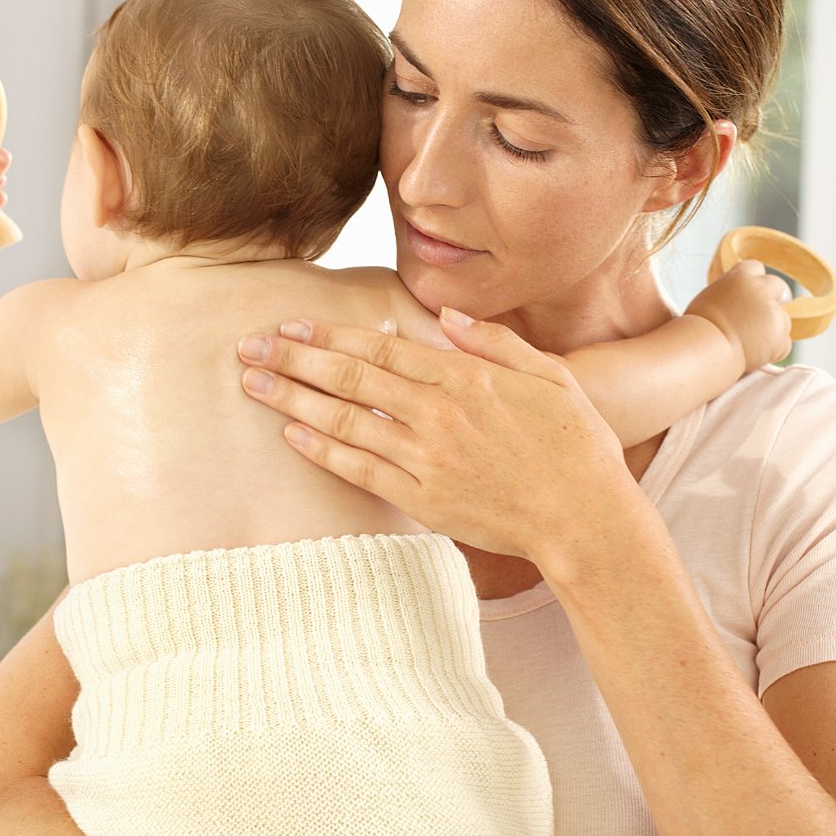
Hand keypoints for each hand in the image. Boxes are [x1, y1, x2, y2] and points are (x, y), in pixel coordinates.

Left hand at [238, 310, 640, 565]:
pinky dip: (324, 451)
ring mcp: (427, 458)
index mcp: (465, 378)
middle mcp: (438, 413)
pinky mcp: (423, 499)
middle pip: (351, 378)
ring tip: (252, 383)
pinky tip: (291, 434)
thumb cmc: (576, 444)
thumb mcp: (550, 375)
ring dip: (294, 399)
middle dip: (294, 360)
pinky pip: (361, 471)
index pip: (381, 347)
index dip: (329, 335)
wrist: (586, 518)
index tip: (291, 325)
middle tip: (249, 346)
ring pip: (346, 420)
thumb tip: (446, 316)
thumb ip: (495, 342)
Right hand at [686, 259, 791, 371]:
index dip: (753, 281)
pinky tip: (751, 354)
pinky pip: (781, 344)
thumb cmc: (697, 328)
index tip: (749, 292)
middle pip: (778, 286)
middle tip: (761, 315)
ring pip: (782, 319)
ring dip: (770, 329)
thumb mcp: (708, 299)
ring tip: (746, 343)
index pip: (755, 268)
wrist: (703, 350)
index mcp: (740, 278)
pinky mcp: (781, 337)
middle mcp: (761, 290)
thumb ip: (729, 293)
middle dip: (775, 298)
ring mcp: (774, 314)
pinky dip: (771, 351)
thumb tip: (737, 299)